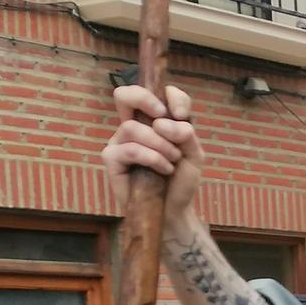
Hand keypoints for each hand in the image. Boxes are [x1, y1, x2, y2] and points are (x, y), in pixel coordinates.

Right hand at [103, 83, 204, 229]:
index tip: (183, 115)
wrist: (174, 211)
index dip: (172, 96)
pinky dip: (152, 158)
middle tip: (163, 116)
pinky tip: (163, 170)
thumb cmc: (181, 181)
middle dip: (144, 99)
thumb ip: (186, 134)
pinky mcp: (111, 159)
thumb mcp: (194, 154)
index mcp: (154, 121)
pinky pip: (129, 150)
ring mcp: (120, 142)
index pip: (159, 93)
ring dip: (160, 144)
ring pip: (133, 127)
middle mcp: (134, 127)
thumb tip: (163, 122)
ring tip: (172, 161)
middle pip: (124, 95)